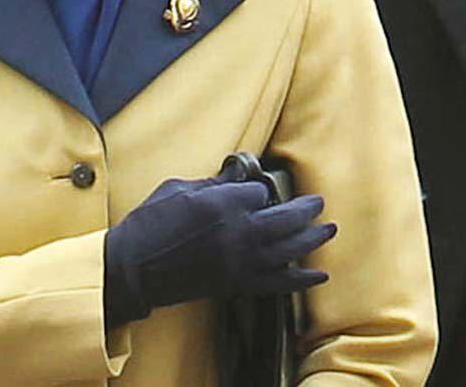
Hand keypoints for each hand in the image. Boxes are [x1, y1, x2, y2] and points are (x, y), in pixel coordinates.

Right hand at [104, 176, 335, 326]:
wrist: (136, 266)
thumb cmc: (151, 221)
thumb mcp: (177, 188)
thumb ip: (210, 184)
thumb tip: (230, 181)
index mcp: (223, 203)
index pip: (260, 191)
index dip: (260, 189)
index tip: (254, 189)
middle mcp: (239, 232)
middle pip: (286, 218)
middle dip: (306, 209)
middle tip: (319, 203)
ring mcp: (241, 261)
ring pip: (289, 249)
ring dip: (312, 239)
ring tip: (329, 230)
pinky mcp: (238, 284)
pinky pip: (279, 282)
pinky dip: (301, 279)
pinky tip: (318, 275)